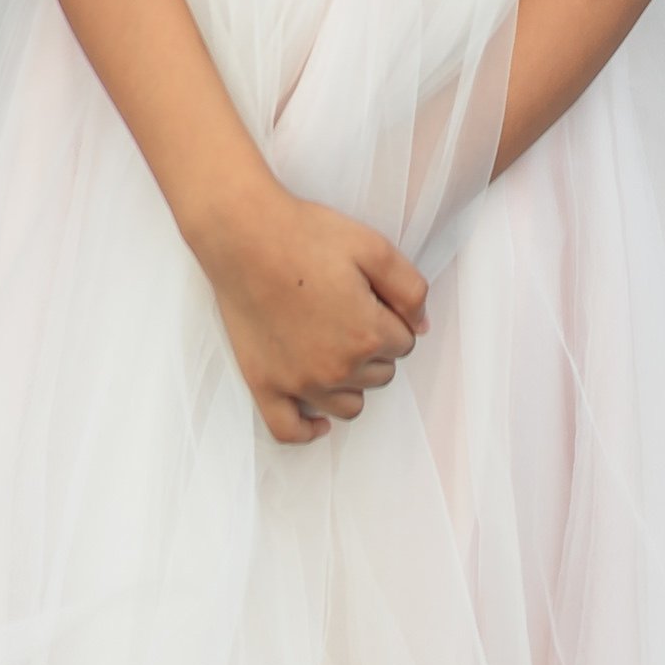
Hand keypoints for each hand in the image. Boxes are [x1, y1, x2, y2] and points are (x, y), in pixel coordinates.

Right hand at [188, 180, 427, 444]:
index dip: (391, 316)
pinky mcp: (264, 385)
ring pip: (348, 404)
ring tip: (333, 345)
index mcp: (367, 335)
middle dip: (374, 347)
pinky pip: (289, 430)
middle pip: (380, 374)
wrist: (242, 234)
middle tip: (347, 310)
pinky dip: (307, 429)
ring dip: (351, 381)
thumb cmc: (306, 235)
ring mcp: (298, 382)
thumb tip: (422, 327)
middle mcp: (336, 368)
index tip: (368, 295)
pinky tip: (318, 420)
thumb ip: (411, 290)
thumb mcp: (374, 247)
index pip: (404, 343)